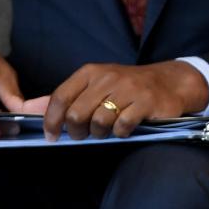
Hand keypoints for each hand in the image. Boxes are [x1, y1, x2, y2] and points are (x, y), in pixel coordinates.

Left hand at [41, 61, 208, 141]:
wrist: (170, 82)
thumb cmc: (128, 87)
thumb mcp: (99, 84)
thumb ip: (72, 96)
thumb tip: (37, 110)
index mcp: (92, 72)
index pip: (60, 97)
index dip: (51, 121)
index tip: (52, 136)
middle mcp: (108, 77)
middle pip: (76, 114)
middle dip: (76, 132)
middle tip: (84, 136)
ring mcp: (128, 89)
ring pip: (98, 122)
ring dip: (100, 134)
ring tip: (107, 130)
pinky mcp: (146, 102)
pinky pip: (122, 126)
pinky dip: (121, 133)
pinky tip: (126, 128)